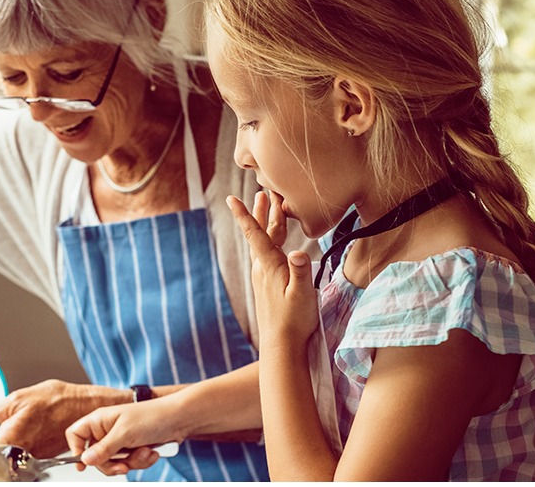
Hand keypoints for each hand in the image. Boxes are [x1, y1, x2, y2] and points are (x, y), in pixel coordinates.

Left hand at [0, 379, 127, 458]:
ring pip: (13, 455)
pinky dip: (28, 445)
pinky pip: (28, 454)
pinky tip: (36, 431)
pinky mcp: (45, 457)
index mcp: (11, 436)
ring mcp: (34, 456)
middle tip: (8, 428)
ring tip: (26, 427)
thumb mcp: (18, 396)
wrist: (85, 408)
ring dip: (14, 444)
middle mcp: (22, 452)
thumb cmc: (57, 400)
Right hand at [65, 396, 183, 475]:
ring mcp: (120, 441)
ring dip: (131, 462)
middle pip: (94, 457)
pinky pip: (128, 464)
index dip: (76, 449)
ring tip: (144, 451)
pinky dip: (140, 461)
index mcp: (100, 420)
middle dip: (112, 464)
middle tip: (124, 464)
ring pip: (113, 463)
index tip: (83, 464)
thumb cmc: (153, 417)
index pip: (75, 435)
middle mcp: (107, 430)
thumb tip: (85, 460)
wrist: (180, 420)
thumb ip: (103, 449)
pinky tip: (150, 452)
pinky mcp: (132, 449)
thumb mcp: (125, 434)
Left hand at [227, 191, 316, 348]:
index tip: (232, 198)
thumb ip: (301, 272)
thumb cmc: (294, 320)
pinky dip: (271, 238)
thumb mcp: (302, 295)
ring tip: (267, 205)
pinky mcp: (269, 283)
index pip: (255, 234)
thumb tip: (299, 253)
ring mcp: (264, 275)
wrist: (282, 344)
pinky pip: (268, 252)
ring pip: (264, 241)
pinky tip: (275, 240)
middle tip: (263, 191)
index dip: (244, 215)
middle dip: (261, 210)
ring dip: (267, 222)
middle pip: (260, 232)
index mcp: (269, 265)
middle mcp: (263, 267)